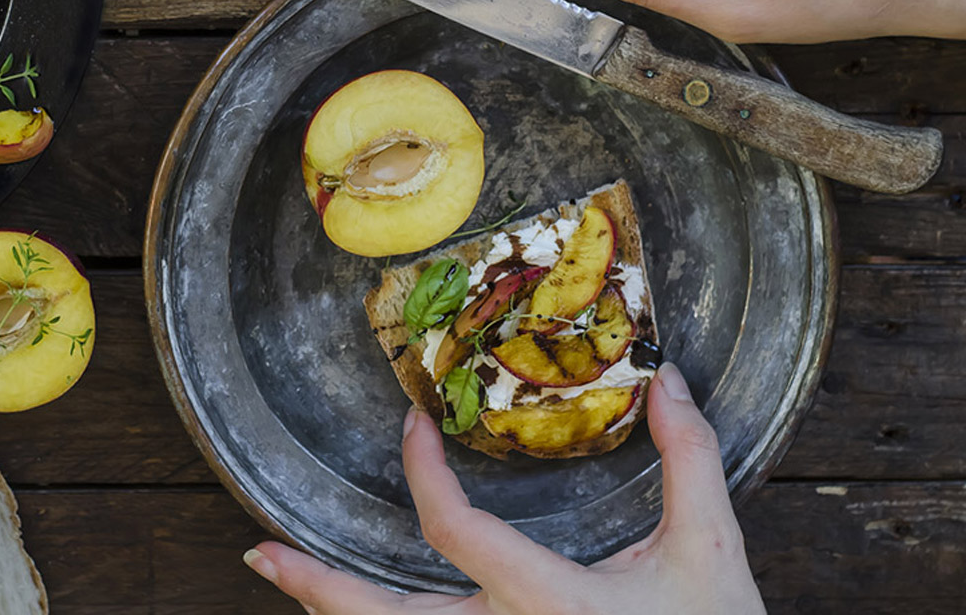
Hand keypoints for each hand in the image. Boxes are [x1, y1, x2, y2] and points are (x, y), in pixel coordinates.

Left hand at [242, 362, 765, 614]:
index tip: (413, 426)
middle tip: (259, 553)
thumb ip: (689, 458)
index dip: (421, 472)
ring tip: (278, 578)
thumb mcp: (709, 551)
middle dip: (316, 585)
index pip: (453, 530)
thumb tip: (667, 377)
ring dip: (330, 613)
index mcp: (548, 603)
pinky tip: (348, 614)